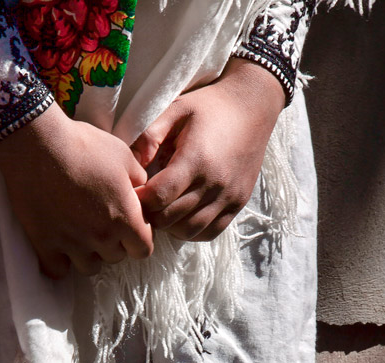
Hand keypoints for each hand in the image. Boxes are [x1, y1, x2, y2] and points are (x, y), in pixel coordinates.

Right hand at [0, 102, 153, 278]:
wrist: (37, 145)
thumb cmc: (83, 145)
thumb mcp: (123, 155)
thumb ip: (139, 180)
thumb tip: (141, 193)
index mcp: (124, 218)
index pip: (143, 250)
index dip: (139, 238)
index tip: (129, 226)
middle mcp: (101, 237)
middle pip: (116, 257)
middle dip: (113, 243)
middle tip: (101, 222)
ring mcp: (72, 244)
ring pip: (89, 267)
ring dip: (88, 254)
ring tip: (80, 234)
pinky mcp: (45, 245)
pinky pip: (57, 271)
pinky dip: (59, 263)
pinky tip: (58, 246)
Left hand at [132, 58, 285, 241]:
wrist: (253, 107)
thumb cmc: (209, 107)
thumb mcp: (175, 110)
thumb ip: (149, 136)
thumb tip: (131, 167)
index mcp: (196, 159)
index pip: (159, 196)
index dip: (141, 199)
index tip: (135, 191)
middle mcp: (214, 183)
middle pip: (170, 218)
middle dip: (152, 214)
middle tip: (146, 201)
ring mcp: (228, 197)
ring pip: (189, 231)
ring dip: (170, 225)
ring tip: (165, 208)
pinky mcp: (238, 204)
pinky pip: (209, 233)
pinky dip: (192, 231)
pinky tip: (184, 215)